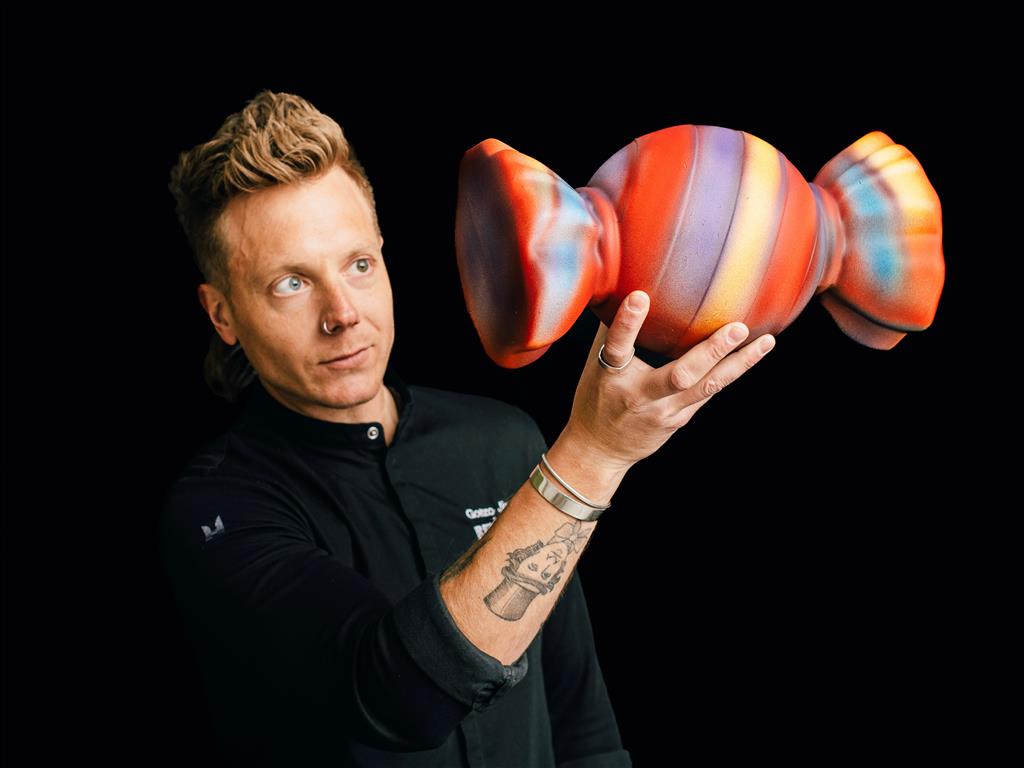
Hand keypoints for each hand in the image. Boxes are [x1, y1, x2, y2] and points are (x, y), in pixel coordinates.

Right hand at [563, 290, 775, 472]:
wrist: (601, 449)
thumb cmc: (596, 397)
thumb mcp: (595, 364)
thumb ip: (612, 332)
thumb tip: (626, 285)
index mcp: (611, 377)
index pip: (618, 346)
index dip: (628, 323)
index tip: (640, 297)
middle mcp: (640, 396)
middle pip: (679, 375)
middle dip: (711, 352)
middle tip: (738, 329)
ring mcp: (664, 411)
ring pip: (707, 387)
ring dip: (739, 364)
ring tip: (765, 342)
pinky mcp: (681, 418)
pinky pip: (709, 392)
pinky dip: (733, 371)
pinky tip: (756, 353)